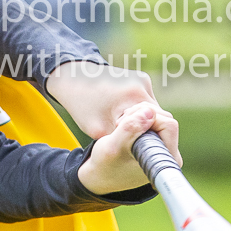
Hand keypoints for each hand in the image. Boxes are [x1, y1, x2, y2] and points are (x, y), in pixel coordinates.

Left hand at [45, 61, 160, 138]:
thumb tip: (144, 153)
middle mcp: (143, 84)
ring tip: (117, 121)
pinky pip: (144, 100)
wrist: (71, 77)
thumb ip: (123, 139)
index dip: (148, 136)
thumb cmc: (82, 104)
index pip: (159, 123)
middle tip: (122, 132)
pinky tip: (117, 109)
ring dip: (138, 117)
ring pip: (150, 108)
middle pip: (156, 115)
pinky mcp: (139, 77)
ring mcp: (142, 78)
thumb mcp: (99, 130)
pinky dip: (134, 108)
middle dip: (142, 126)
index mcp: (136, 95)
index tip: (134, 141)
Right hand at [77, 102, 180, 194]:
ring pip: (158, 115)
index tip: (124, 127)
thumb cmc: (105, 165)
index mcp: (163, 160)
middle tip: (120, 124)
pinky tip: (124, 126)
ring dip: (137, 114)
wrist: (100, 173)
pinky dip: (136, 116)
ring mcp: (163, 147)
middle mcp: (168, 154)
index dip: (145, 118)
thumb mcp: (112, 146)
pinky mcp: (156, 140)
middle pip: (164, 117)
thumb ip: (130, 129)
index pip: (168, 125)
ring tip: (120, 126)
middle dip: (140, 114)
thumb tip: (150, 112)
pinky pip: (153, 118)